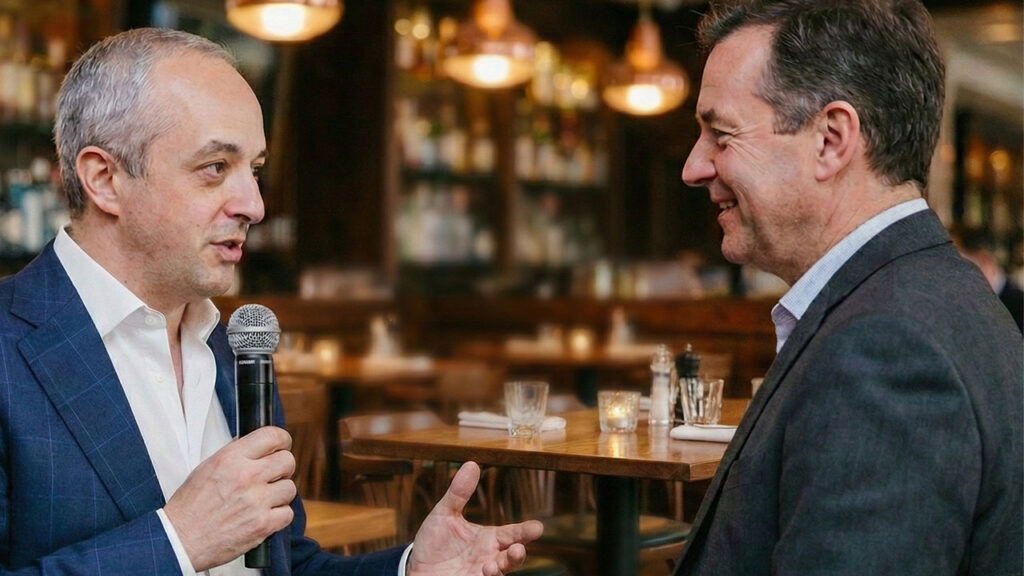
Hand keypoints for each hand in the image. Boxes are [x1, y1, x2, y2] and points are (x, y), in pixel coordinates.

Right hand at [163, 426, 295, 570]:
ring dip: (279, 494)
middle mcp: (246, 476)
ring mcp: (257, 501)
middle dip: (282, 468)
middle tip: (272, 476)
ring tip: (263, 500)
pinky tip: (263, 516)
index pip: (272, 436)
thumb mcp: (206, 468)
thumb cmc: (190, 507)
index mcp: (230, 459)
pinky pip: (287, 513)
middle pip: (288, 461)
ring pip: (290, 488)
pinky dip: (278, 516)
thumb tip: (254, 445)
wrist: (180, 541)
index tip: (282, 446)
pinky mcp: (263, 524)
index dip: (282, 440)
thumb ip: (233, 454)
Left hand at [408, 462, 543, 575]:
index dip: (525, 531)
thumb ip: (458, 493)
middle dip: (518, 554)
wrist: (416, 568)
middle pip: (511, 557)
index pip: (512, 533)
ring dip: (500, 569)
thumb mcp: (444, 514)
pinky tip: (484, 572)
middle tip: (518, 548)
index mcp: (489, 539)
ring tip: (492, 565)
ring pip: (500, 574)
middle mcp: (489, 557)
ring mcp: (481, 573)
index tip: (538, 528)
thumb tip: (471, 464)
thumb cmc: (434, 543)